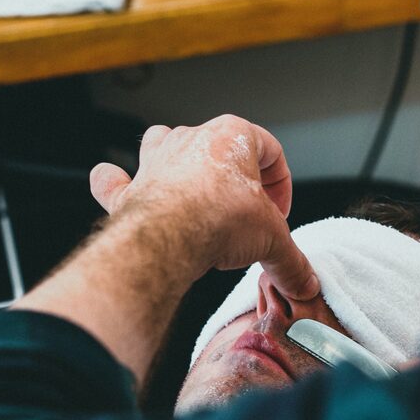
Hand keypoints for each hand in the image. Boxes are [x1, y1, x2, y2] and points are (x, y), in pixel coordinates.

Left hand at [90, 117, 319, 301]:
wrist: (168, 238)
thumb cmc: (218, 220)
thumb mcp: (272, 241)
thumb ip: (291, 261)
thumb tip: (305, 283)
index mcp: (232, 136)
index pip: (269, 149)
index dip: (281, 184)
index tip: (279, 213)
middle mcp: (191, 140)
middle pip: (220, 149)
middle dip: (236, 182)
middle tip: (246, 217)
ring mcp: (156, 162)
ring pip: (166, 145)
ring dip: (179, 165)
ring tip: (194, 196)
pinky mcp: (128, 190)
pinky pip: (114, 178)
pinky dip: (115, 182)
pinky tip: (118, 185)